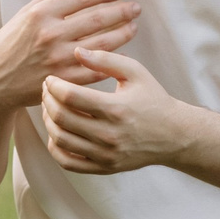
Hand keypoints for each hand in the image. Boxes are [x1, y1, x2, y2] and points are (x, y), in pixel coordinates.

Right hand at [0, 0, 141, 115]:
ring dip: (122, 34)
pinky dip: (111, 61)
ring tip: (134, 27)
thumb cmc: (8, 45)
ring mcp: (59, 59)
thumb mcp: (23, 15)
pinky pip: (95, 69)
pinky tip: (123, 54)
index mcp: (41, 14)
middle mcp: (51, 34)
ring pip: (101, 43)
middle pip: (97, 18)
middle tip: (136, 8)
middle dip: (121, 11)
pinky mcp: (64, 80)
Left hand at [40, 47, 199, 174]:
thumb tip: (77, 51)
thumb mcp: (135, 72)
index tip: (50, 78)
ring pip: (60, 139)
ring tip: (50, 107)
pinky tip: (57, 132)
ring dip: (47, 121)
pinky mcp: (103, 167)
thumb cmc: (153, 99)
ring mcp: (105, 154)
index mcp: (115, 108)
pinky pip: (68, 162)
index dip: (53, 85)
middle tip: (46, 90)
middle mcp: (109, 134)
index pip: (70, 97)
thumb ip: (105, 59)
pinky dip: (55, 147)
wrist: (173, 135)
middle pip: (61, 118)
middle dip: (47, 100)